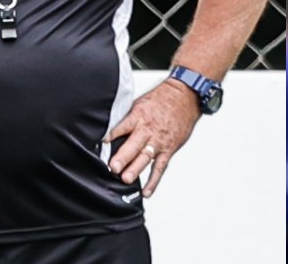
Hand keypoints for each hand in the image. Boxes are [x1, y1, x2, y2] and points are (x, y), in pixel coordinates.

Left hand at [103, 80, 201, 197]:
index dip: (111, 135)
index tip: (101, 142)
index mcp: (139, 116)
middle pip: (134, 145)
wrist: (185, 97)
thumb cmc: (161, 99)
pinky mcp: (168, 149)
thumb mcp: (140, 103)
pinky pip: (160, 167)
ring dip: (136, 169)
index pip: (122, 126)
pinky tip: (146, 191)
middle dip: (124, 157)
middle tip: (114, 167)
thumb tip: (108, 132)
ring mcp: (159, 141)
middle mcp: (148, 130)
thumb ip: (126, 119)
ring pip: (146, 157)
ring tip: (126, 179)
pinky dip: (154, 180)